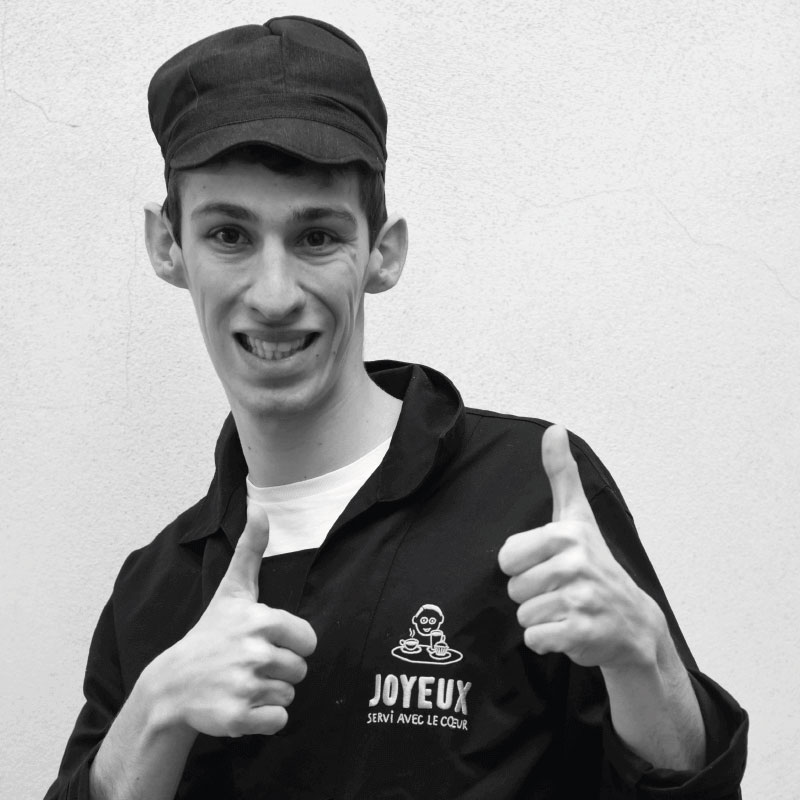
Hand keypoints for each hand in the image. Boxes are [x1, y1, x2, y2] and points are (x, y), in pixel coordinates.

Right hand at [146, 504, 316, 736]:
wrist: (173, 684)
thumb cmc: (211, 634)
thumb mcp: (233, 590)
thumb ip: (251, 549)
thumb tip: (260, 506)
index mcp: (261, 620)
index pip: (308, 640)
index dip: (292, 643)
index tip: (266, 641)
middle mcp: (254, 652)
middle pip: (300, 670)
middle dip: (280, 670)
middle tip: (250, 665)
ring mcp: (244, 686)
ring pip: (289, 695)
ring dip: (271, 693)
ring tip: (243, 683)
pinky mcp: (237, 718)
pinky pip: (278, 721)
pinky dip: (266, 719)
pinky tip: (243, 705)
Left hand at [498, 425, 665, 669]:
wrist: (634, 621)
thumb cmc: (595, 563)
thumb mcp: (577, 516)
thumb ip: (561, 474)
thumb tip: (554, 428)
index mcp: (566, 534)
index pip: (506, 557)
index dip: (522, 566)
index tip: (548, 565)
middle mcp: (575, 564)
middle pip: (514, 588)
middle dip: (532, 595)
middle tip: (561, 591)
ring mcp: (581, 599)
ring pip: (523, 615)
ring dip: (541, 618)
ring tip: (566, 609)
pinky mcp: (582, 632)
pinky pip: (535, 639)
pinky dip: (547, 641)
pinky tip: (570, 630)